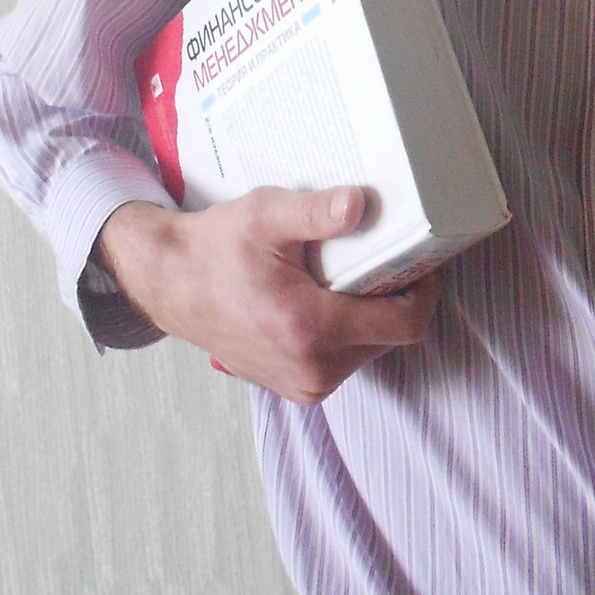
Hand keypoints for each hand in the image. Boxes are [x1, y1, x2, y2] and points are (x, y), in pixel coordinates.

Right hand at [96, 188, 439, 402]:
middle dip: (393, 299)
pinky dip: (346, 332)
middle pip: (390, 337)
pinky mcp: (295, 389)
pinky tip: (328, 301)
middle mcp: (311, 370)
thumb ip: (315, 213)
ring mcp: (303, 385)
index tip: (418, 262)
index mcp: (310, 330)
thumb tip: (359, 205)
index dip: (423, 292)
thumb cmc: (217, 249)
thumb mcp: (266, 215)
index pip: (405, 324)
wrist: (171, 283)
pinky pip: (345, 361)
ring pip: (370, 350)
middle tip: (379, 261)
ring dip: (369, 316)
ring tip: (347, 279)